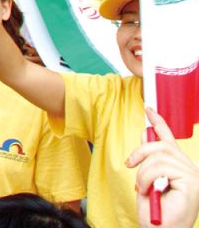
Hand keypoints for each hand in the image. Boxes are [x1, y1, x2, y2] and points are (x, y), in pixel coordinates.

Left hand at [127, 107, 198, 227]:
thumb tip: (146, 133)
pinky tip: (146, 190)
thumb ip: (149, 158)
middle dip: (140, 152)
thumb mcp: (146, 178)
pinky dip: (146, 178)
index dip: (159, 122)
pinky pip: (160, 167)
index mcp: (181, 168)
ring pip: (158, 156)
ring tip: (142, 187)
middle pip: (162, 145)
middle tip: (130, 164)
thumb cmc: (155, 212)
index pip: (170, 139)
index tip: (149, 109)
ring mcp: (193, 175)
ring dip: (142, 172)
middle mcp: (191, 169)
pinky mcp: (191, 181)